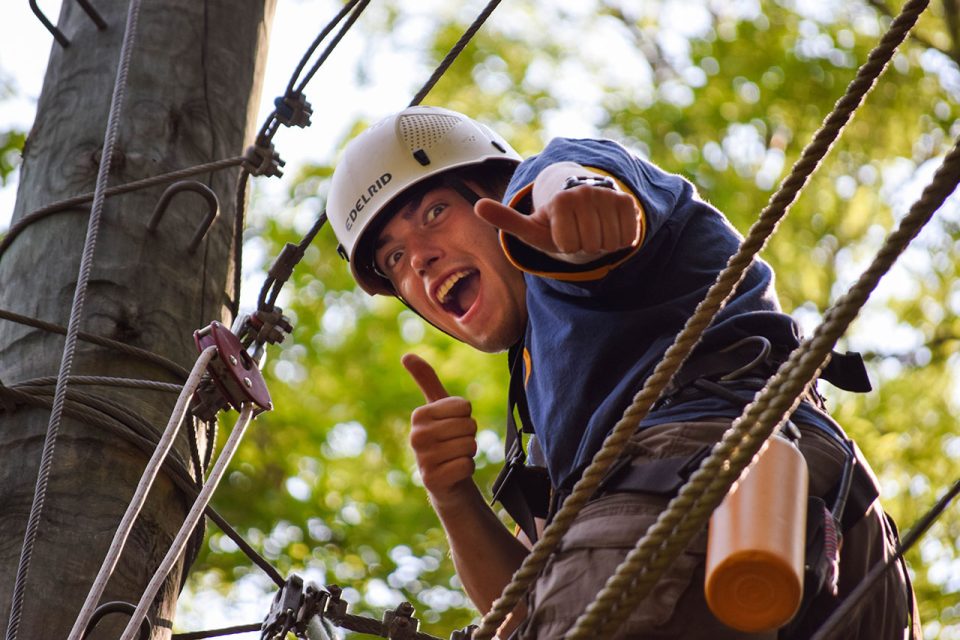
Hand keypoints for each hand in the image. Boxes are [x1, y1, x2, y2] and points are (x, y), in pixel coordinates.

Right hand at [402, 353, 478, 505]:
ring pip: (469, 445)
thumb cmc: (444, 437)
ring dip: (468, 452)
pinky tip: (454, 472)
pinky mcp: (433, 480)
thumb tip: (406, 355)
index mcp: (419, 415)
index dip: (466, 416)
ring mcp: (423, 459)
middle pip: (468, 425)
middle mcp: (416, 436)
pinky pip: (467, 465)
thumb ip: (426, 379)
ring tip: (454, 456)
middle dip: (469, 435)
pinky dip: (467, 468)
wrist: (446, 479)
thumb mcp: (437, 407)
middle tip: (455, 444)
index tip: (453, 426)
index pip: (464, 407)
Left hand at [474, 183, 639, 261]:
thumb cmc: (552, 223)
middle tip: (577, 233)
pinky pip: (627, 236)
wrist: (581, 209)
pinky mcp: (627, 201)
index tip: (560, 233)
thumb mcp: (529, 227)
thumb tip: (477, 206)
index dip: (564, 245)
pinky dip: (618, 240)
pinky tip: (607, 227)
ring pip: (610, 242)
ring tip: (590, 231)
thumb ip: (505, 218)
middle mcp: (584, 192)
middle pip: (590, 244)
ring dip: (600, 244)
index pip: (568, 244)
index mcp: (559, 199)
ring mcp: (607, 194)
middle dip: (583, 246)